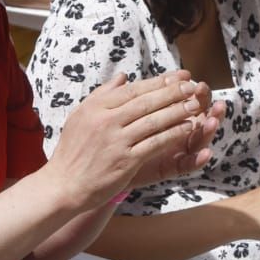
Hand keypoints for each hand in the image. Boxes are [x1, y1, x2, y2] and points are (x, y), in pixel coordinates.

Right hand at [48, 71, 215, 203]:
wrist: (64, 184)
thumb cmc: (73, 150)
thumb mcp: (80, 115)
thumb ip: (103, 94)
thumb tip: (124, 77)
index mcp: (96, 107)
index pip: (133, 90)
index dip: (158, 82)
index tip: (177, 76)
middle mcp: (106, 121)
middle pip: (146, 102)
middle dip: (172, 93)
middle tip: (192, 86)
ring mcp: (116, 141)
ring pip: (154, 121)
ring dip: (178, 112)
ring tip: (195, 105)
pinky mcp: (126, 161)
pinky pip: (155, 143)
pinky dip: (173, 134)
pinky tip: (187, 128)